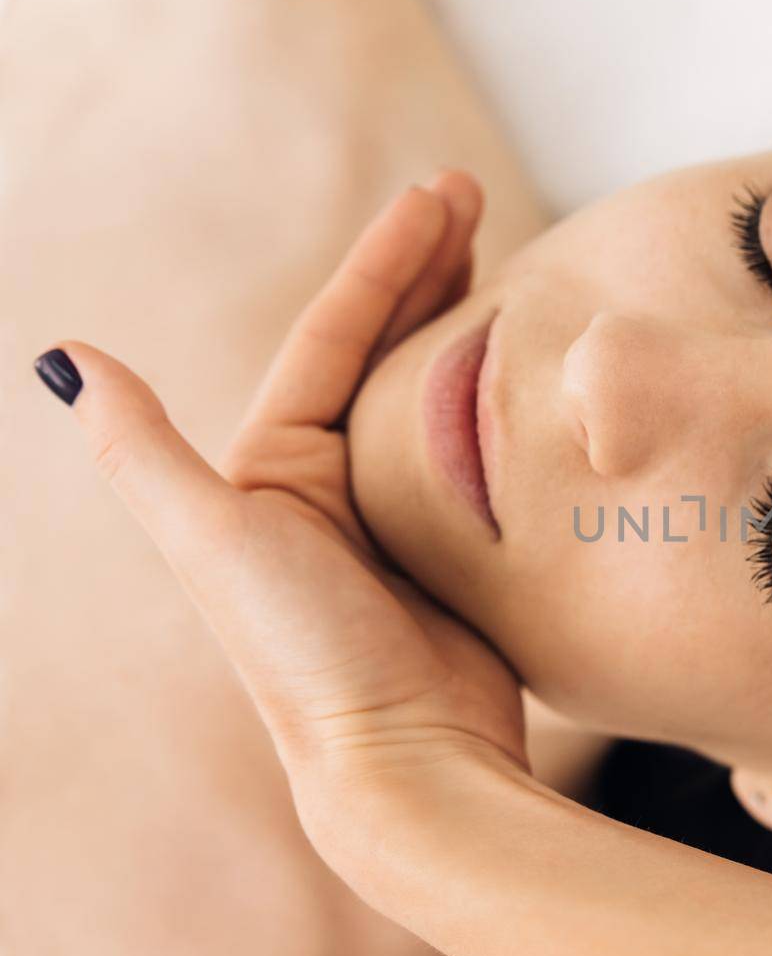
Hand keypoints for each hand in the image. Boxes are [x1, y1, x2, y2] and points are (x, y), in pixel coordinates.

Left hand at [35, 173, 529, 875]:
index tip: (444, 194)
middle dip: (424, 265)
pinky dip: (497, 394)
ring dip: (458, 318)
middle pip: (381, 347)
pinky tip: (524, 366)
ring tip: (499, 252)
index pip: (337, 334)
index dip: (387, 259)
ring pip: (430, 390)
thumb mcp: (214, 543)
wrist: (400, 761)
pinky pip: (477, 448)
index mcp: (274, 467)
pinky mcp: (453, 548)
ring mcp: (393, 514)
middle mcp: (327, 483)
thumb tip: (63, 354)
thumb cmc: (306, 656)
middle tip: (474, 193)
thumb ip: (145, 450)